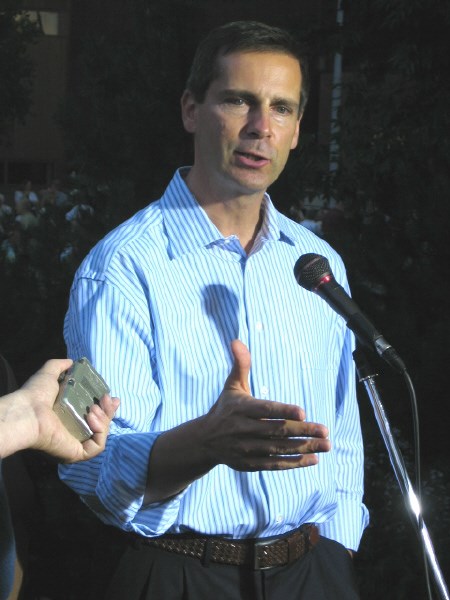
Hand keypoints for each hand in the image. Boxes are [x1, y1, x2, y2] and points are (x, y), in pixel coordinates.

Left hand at [21, 358, 118, 461]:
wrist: (28, 412)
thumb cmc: (35, 395)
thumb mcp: (49, 374)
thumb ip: (59, 366)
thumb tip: (71, 362)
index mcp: (67, 418)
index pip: (92, 415)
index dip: (104, 406)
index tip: (109, 396)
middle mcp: (72, 433)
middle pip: (100, 425)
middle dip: (108, 412)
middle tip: (109, 400)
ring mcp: (75, 445)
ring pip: (101, 435)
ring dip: (104, 419)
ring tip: (94, 408)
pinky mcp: (77, 453)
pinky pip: (97, 446)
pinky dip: (100, 431)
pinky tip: (92, 418)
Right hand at [201, 340, 330, 470]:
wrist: (204, 441)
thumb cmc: (225, 408)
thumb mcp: (232, 385)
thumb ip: (240, 364)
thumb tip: (237, 340)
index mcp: (241, 408)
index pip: (265, 409)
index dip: (284, 411)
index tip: (303, 412)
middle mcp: (243, 429)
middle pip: (277, 430)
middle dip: (303, 431)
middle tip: (326, 431)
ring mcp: (246, 448)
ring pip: (278, 449)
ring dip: (304, 448)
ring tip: (326, 445)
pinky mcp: (250, 464)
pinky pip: (274, 464)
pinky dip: (294, 463)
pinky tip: (313, 459)